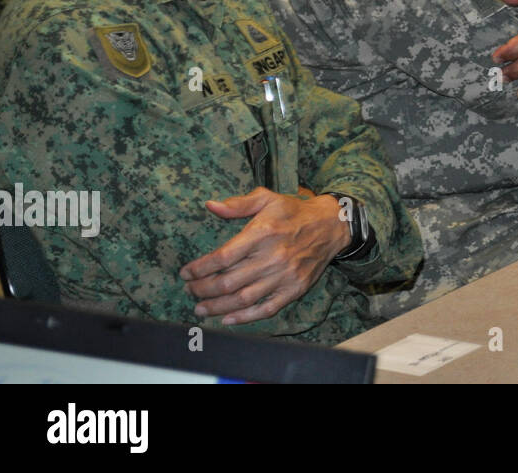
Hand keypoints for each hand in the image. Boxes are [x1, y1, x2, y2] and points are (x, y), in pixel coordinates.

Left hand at [179, 189, 349, 325]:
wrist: (332, 226)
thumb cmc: (295, 212)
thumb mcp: (268, 199)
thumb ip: (238, 204)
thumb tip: (210, 205)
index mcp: (263, 233)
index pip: (222, 257)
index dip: (200, 268)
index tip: (186, 273)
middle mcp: (272, 256)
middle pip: (228, 282)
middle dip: (202, 290)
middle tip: (190, 291)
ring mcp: (284, 276)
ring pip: (242, 299)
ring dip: (217, 306)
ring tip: (201, 308)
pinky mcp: (295, 289)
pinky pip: (266, 309)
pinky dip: (244, 317)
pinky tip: (228, 318)